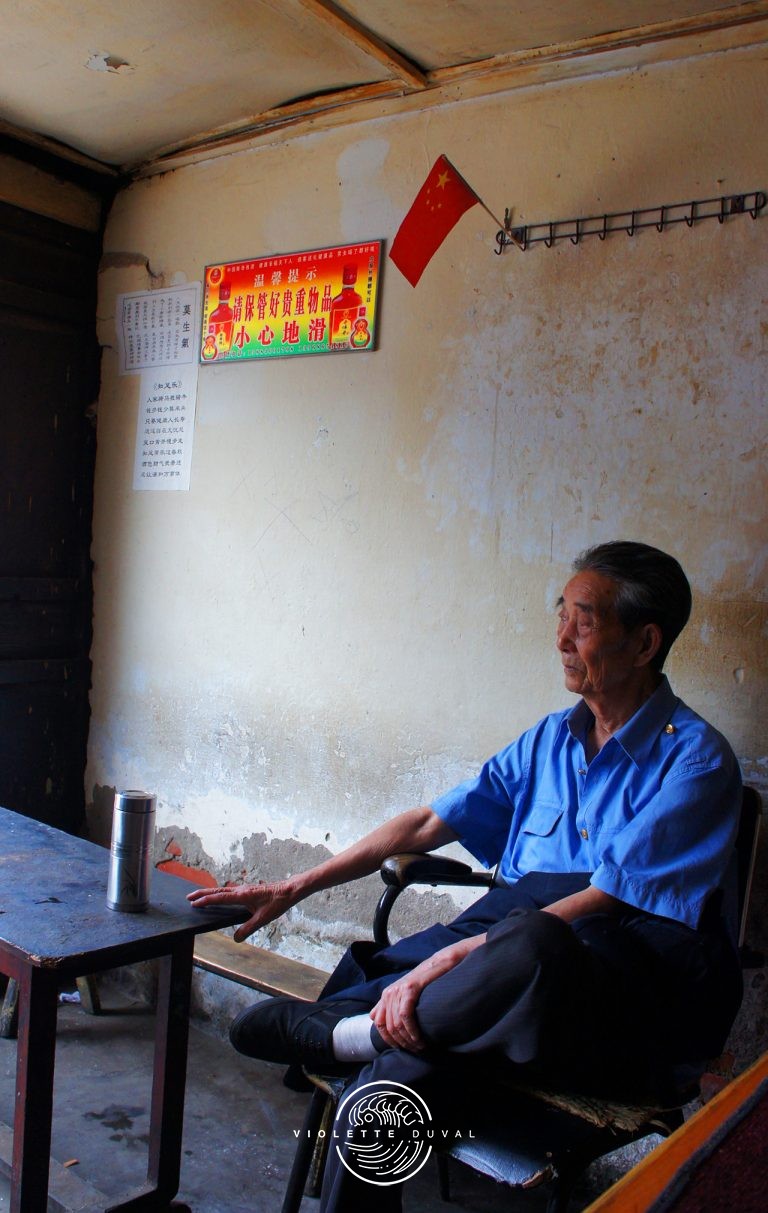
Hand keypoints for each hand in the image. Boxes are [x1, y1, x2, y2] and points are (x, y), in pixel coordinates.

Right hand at [186, 881, 295, 941]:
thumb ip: (248, 929)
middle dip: (202, 893)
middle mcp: (241, 890)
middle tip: (188, 897)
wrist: (289, 891)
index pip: (219, 898)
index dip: (205, 900)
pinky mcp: (248, 890)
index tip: (193, 903)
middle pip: (217, 891)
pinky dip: (219, 893)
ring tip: (199, 897)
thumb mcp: (263, 919)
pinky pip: (229, 891)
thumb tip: (235, 938)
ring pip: (222, 890)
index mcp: (242, 895)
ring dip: (210, 893)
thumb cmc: (277, 903)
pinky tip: (219, 898)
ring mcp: (244, 889)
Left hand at [369, 932, 486, 1051]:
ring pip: (397, 1023)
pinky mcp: (410, 988)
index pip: (379, 1024)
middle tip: (416, 1049)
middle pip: (389, 1027)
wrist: (439, 964)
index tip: (402, 1048)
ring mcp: (398, 990)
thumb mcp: (402, 993)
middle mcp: (388, 993)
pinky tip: (419, 1037)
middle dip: (402, 1043)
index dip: (389, 1040)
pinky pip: (405, 1015)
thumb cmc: (424, 981)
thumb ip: (387, 1004)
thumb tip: (372, 1017)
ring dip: (409, 1039)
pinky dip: (411, 1030)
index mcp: (385, 995)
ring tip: (420, 1046)